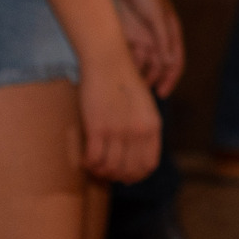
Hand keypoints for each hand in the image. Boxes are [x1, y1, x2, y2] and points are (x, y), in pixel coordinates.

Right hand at [77, 55, 163, 183]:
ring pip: (109, 168)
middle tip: (106, 172)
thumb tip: (134, 153)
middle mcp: (138, 132)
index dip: (135, 175)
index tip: (124, 176)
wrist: (108, 62)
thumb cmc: (124, 82)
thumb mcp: (145, 106)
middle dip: (116, 176)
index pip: (147, 165)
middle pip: (128, 170)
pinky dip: (88, 163)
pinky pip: (93, 158)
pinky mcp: (98, 127)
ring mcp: (118, 131)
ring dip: (100, 171)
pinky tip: (85, 159)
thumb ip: (143, 128)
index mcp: (153, 127)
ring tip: (94, 166)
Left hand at [114, 0, 184, 95]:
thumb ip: (163, 40)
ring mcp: (141, 35)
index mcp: (170, 32)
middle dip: (151, 80)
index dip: (170, 79)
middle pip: (157, 66)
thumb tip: (169, 64)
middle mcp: (157, 36)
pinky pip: (125, 53)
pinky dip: (122, 63)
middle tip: (139, 94)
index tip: (161, 93)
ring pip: (140, 62)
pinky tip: (114, 71)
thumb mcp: (157, 16)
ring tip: (125, 84)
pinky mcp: (125, 32)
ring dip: (136, 73)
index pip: (175, 62)